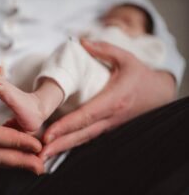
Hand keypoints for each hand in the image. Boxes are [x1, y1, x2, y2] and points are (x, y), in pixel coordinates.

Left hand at [40, 40, 175, 160]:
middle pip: (82, 134)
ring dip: (64, 149)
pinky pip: (88, 138)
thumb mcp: (126, 58)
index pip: (86, 115)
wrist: (158, 93)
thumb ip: (104, 49)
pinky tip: (58, 149)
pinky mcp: (108, 128)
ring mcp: (109, 126)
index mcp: (114, 100)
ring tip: (44, 156)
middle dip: (60, 144)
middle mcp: (110, 117)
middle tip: (40, 153)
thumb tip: (81, 42)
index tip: (49, 134)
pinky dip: (72, 145)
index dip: (67, 125)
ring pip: (84, 139)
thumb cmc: (139, 76)